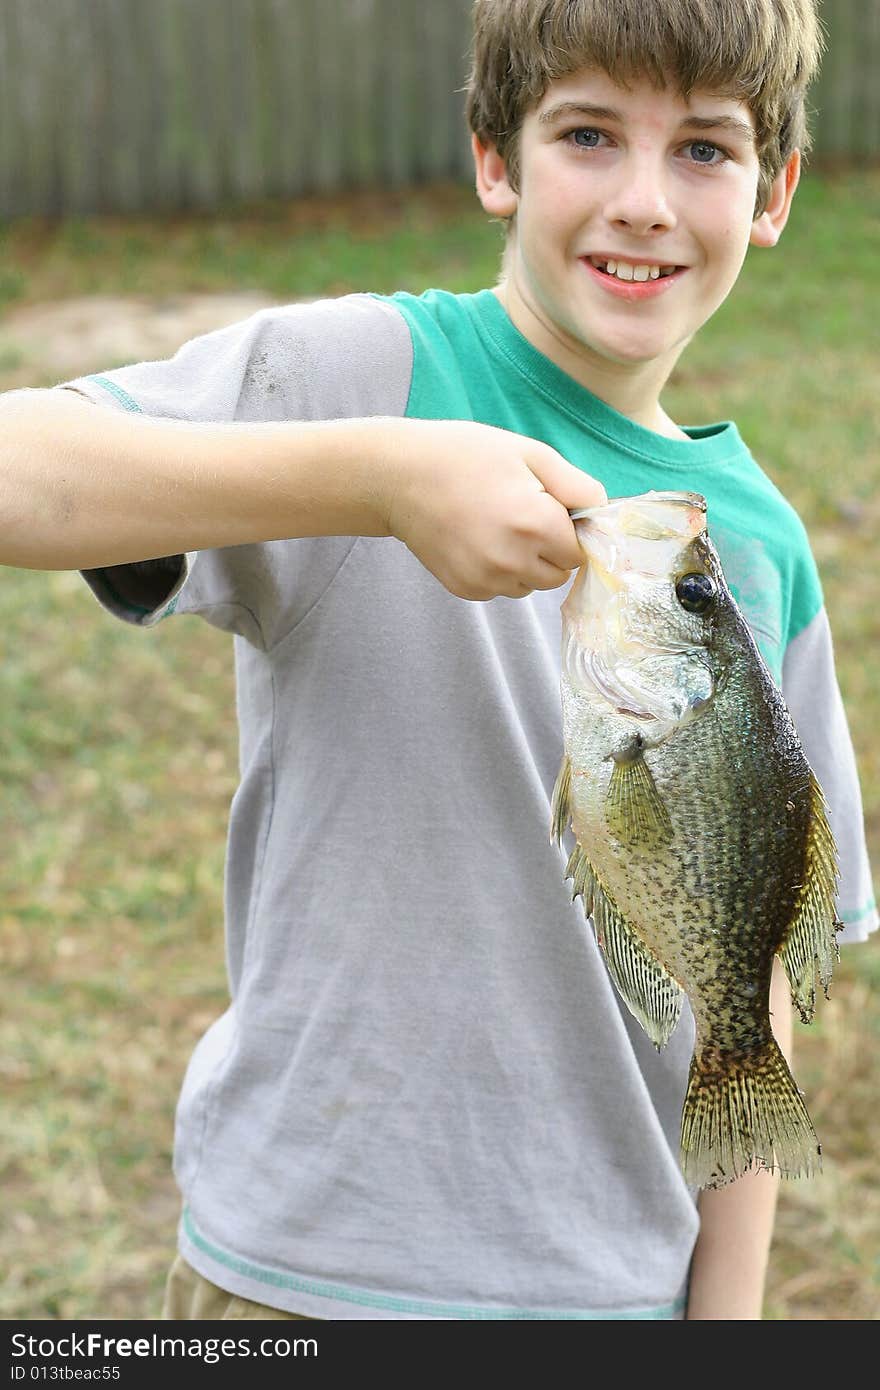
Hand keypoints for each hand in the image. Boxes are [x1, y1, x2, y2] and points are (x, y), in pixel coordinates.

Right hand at [382, 418, 606, 599]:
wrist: (398, 477)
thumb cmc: (465, 455)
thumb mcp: (529, 454)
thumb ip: (576, 487)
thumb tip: (604, 514)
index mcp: (536, 524)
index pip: (580, 551)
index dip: (571, 529)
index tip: (550, 509)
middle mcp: (513, 560)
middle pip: (559, 574)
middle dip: (551, 550)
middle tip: (522, 515)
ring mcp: (486, 579)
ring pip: (530, 585)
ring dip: (526, 564)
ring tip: (498, 526)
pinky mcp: (465, 588)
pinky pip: (501, 589)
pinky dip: (499, 571)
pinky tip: (478, 540)